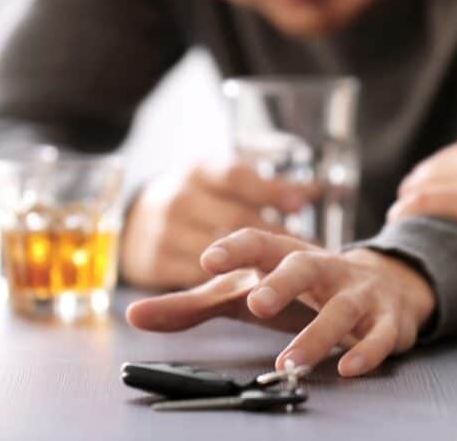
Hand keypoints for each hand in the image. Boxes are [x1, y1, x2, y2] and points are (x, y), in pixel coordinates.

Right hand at [120, 162, 308, 288]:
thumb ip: (267, 190)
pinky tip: (251, 286)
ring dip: (255, 264)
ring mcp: (163, 231)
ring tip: (286, 269)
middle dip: (273, 235)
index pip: (236, 176)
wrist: (139, 226)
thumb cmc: (201, 204)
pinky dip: (227, 286)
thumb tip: (317, 189)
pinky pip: (198, 280)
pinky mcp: (154, 265)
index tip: (298, 205)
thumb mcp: (223, 186)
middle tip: (305, 249)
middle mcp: (179, 196)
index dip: (269, 189)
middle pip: (235, 217)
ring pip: (220, 251)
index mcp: (200, 170)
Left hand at [126, 229, 435, 376]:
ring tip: (288, 362)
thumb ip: (193, 304)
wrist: (387, 283)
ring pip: (341, 309)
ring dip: (316, 335)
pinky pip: (380, 335)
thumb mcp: (248, 290)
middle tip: (256, 302)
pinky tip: (348, 367)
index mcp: (286, 256)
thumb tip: (134, 315)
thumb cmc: (303, 289)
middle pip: (305, 265)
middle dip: (282, 283)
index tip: (208, 259)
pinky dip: (366, 351)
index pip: (260, 242)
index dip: (235, 248)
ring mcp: (358, 293)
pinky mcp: (387, 320)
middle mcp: (325, 268)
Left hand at [389, 129, 456, 288]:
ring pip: (429, 179)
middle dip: (424, 178)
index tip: (437, 179)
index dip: (447, 165)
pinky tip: (396, 218)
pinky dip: (408, 208)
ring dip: (410, 193)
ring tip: (398, 208)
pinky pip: (427, 200)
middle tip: (409, 195)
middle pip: (441, 161)